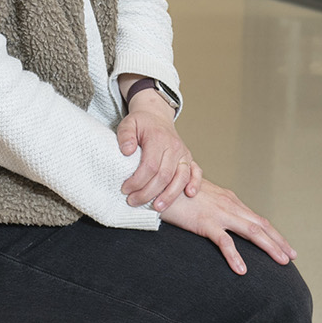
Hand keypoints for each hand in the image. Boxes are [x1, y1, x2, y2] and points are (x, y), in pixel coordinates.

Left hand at [116, 87, 199, 211]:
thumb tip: (127, 151)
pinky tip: (189, 195)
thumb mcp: (127, 123)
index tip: (125, 189)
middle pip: (164, 176)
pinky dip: (195, 184)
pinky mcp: (189, 158)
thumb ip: (125, 135)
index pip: (150, 166)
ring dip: (170, 195)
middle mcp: (174, 147)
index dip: (137, 181)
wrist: (155, 115)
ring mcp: (183, 153)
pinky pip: (196, 172)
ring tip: (157, 207)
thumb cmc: (140, 123)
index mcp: (158, 139)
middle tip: (133, 201)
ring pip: (181, 178)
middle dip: (148, 193)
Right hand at [158, 182, 295, 274]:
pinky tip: (242, 270)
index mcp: (229, 200)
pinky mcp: (204, 222)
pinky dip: (235, 256)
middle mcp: (229, 205)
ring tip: (281, 262)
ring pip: (252, 232)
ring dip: (269, 247)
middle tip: (292, 257)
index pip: (257, 219)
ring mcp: (218, 213)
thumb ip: (212, 208)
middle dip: (278, 241)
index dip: (273, 233)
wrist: (158, 182)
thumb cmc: (174, 191)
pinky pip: (224, 241)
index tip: (284, 246)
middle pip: (261, 226)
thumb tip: (218, 221)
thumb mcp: (199, 198)